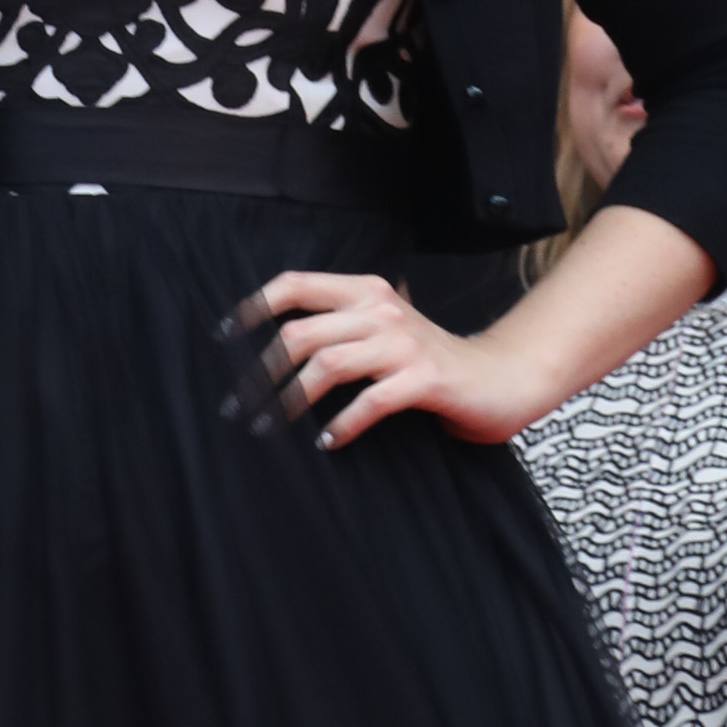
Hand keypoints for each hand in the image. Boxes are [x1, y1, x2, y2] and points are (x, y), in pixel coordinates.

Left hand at [230, 269, 533, 452]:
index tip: (224, 338)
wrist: (502, 377)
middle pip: (300, 332)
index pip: (296, 284)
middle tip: (240, 406)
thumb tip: (271, 350)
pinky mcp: (425, 379)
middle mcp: (382, 310)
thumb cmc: (431, 362)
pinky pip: (369, 401)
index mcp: (367, 291)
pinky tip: (327, 442)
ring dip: (290, 401)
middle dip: (260, 373)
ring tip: (272, 427)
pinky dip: (341, 425)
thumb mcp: (382, 332)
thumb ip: (340, 328)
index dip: (254, 308)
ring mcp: (405, 344)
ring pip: (327, 364)